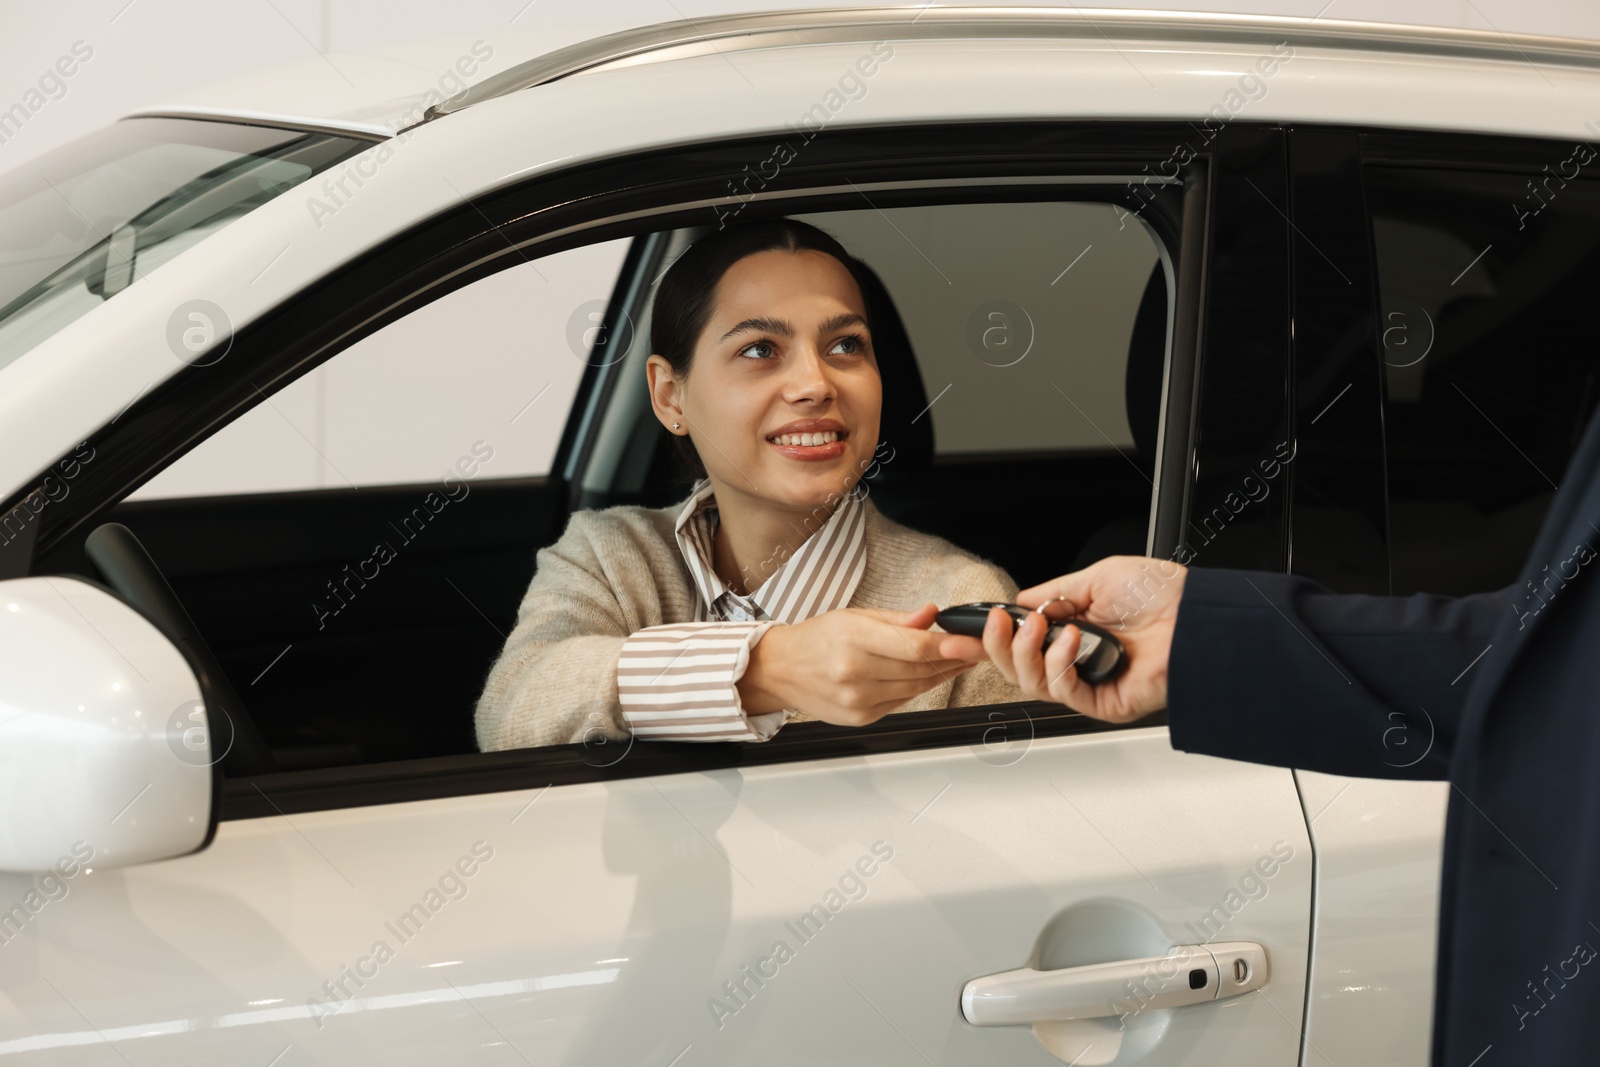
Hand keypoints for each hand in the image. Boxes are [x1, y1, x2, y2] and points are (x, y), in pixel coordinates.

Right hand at [740, 605, 984, 726]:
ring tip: (958, 660)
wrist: (782, 670)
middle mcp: (854, 673)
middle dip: (954, 660)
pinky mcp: (860, 717)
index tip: (975, 642)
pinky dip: (918, 688)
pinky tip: (928, 676)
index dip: (952, 646)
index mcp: (853, 639)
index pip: (916, 647)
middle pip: (920, 670)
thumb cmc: (818, 638)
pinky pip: (901, 702)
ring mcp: (857, 700)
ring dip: (941, 675)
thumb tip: (932, 615)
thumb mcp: (855, 616)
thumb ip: (898, 619)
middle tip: (975, 649)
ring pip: (915, 688)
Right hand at [966, 556, 1184, 722]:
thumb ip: (1052, 593)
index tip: (969, 628)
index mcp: (1071, 635)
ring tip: (1043, 626)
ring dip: (1028, 652)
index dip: (991, 640)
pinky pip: (1063, 693)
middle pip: (1015, 670)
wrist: (1195, 615)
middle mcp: (1075, 662)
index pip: (1020, 646)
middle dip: (999, 646)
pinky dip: (1058, 665)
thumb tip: (1019, 601)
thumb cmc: (1159, 595)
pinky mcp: (1103, 703)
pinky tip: (1070, 641)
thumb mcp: (1094, 578)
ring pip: (1031, 684)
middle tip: (1000, 623)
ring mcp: (1088, 685)